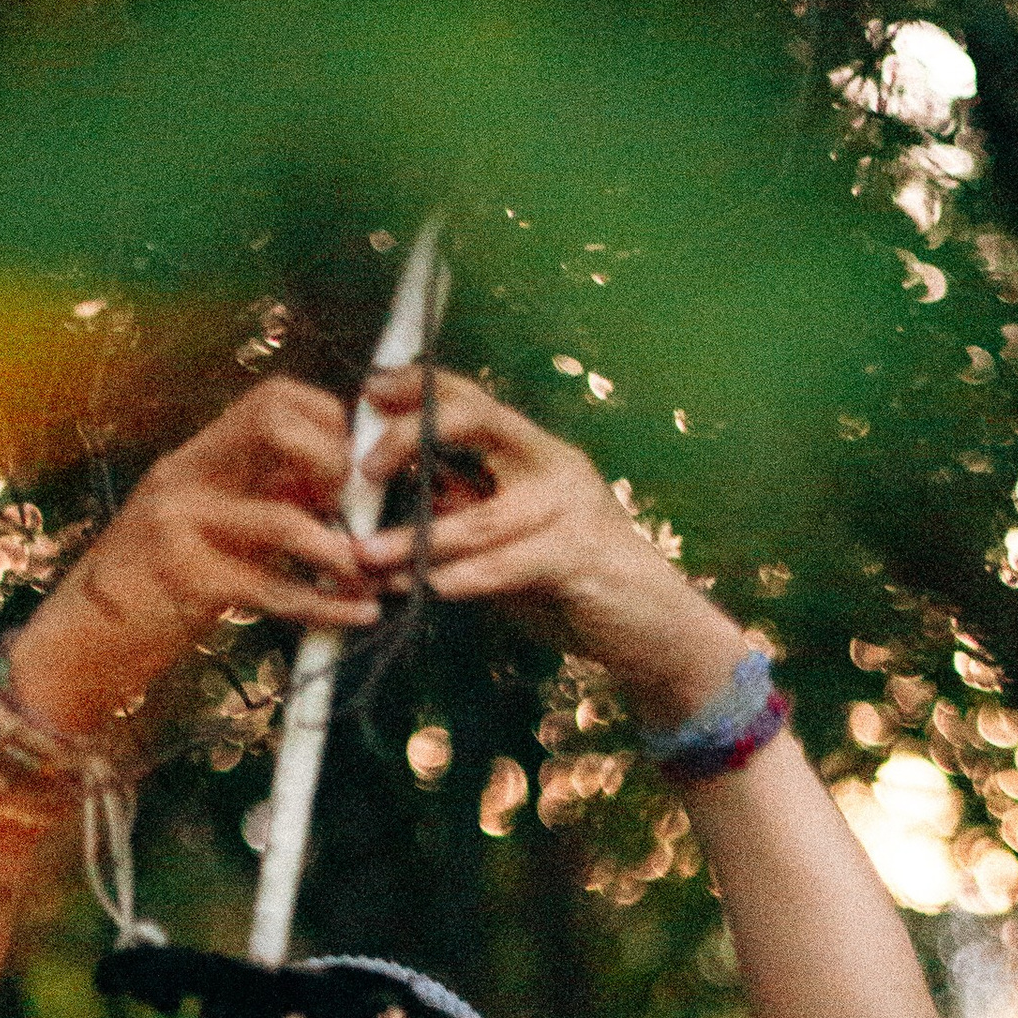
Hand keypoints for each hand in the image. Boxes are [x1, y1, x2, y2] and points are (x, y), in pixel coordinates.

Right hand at [9, 371, 378, 732]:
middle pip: (275, 421)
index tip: (345, 478)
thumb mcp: (202, 526)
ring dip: (340, 555)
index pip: (274, 398)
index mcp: (194, 457)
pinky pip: (275, 591)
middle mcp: (185, 476)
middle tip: (350, 515)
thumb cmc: (151, 589)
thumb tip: (341, 492)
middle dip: (333, 465)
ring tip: (366, 581)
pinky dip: (326, 606)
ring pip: (286, 519)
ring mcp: (179, 525)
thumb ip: (258, 500)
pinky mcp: (187, 582)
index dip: (328, 426)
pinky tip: (354, 617)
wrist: (78, 644)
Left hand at [358, 370, 745, 723]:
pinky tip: (420, 590)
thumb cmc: (574, 582)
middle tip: (362, 469)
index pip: (473, 399)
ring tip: (365, 555)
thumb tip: (386, 502)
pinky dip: (457, 580)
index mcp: (535, 452)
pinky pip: (502, 567)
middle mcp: (552, 466)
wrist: (654, 629)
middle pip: (475, 422)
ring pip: (477, 515)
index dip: (419, 388)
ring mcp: (569, 509)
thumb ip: (461, 512)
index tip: (369, 392)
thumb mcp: (509, 537)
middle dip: (410, 438)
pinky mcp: (577, 559)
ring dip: (413, 540)